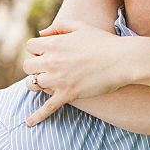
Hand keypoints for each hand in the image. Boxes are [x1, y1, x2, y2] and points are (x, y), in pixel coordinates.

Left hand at [22, 21, 137, 125]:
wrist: (122, 60)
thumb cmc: (103, 42)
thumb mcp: (81, 27)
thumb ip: (59, 26)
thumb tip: (42, 33)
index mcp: (54, 43)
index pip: (30, 46)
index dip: (37, 49)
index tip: (47, 52)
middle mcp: (52, 61)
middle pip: (27, 66)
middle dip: (35, 66)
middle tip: (48, 67)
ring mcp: (58, 79)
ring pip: (32, 84)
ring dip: (36, 83)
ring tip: (46, 82)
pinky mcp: (67, 94)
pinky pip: (47, 107)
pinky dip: (37, 116)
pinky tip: (29, 123)